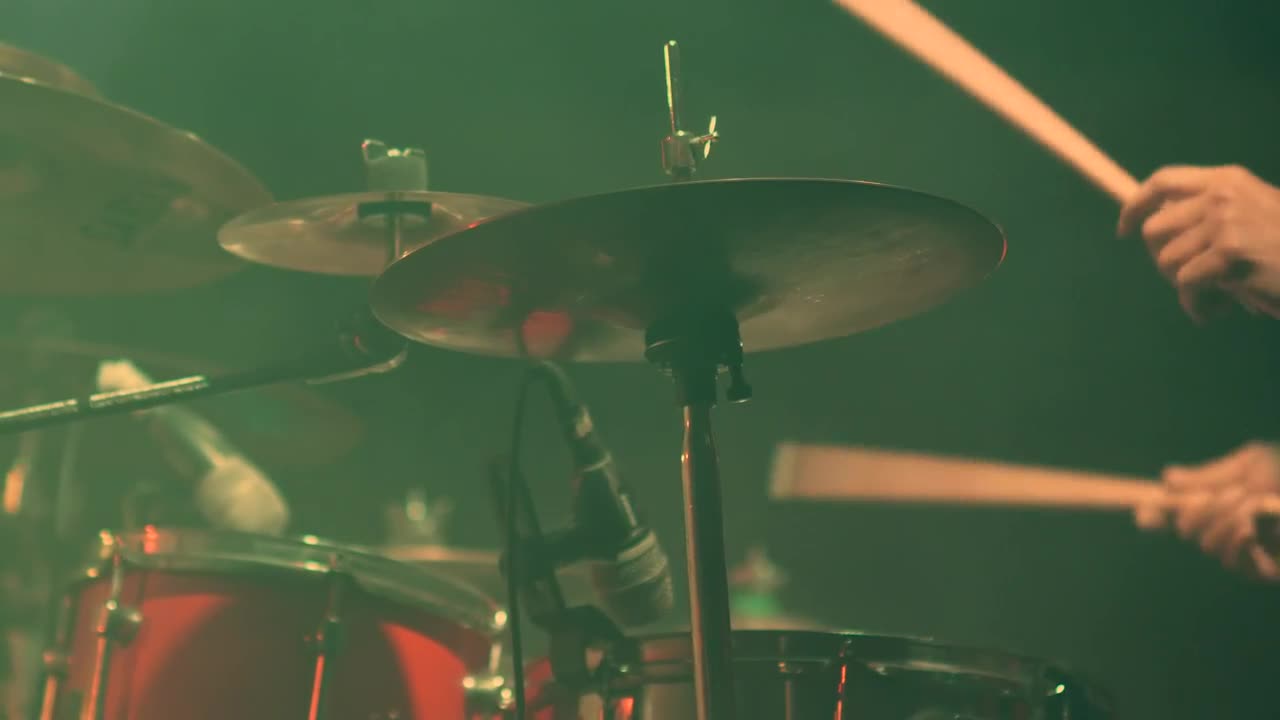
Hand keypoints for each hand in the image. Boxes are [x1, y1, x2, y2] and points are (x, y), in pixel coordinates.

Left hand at [1117, 165, 1279, 321]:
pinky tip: (1223, 308)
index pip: (1163, 181)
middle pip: (1154, 229)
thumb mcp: (1251, 219)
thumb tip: (1154, 232)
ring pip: (1167, 262)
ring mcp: (1226, 221)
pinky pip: (1185, 285)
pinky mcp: (1229, 253)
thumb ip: (1209, 218)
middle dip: (1162, 262)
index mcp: (1227, 180)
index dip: (1135, 205)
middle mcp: (1222, 195)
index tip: (1123, 229)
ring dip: (1187, 289)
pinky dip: (1198, 306)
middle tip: (1190, 282)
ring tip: (1221, 296)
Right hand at [1134, 442, 1279, 579]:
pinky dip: (1235, 540)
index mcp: (1222, 501)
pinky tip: (1249, 526)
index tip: (1144, 512)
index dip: (1155, 512)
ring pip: (1207, 544)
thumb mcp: (1251, 465)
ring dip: (1225, 520)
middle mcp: (1228, 527)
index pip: (1178, 510)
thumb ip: (1210, 475)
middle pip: (1185, 529)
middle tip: (1223, 494)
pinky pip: (1232, 562)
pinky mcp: (1262, 570)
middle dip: (1198, 509)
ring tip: (1251, 503)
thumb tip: (1167, 478)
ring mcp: (1246, 550)